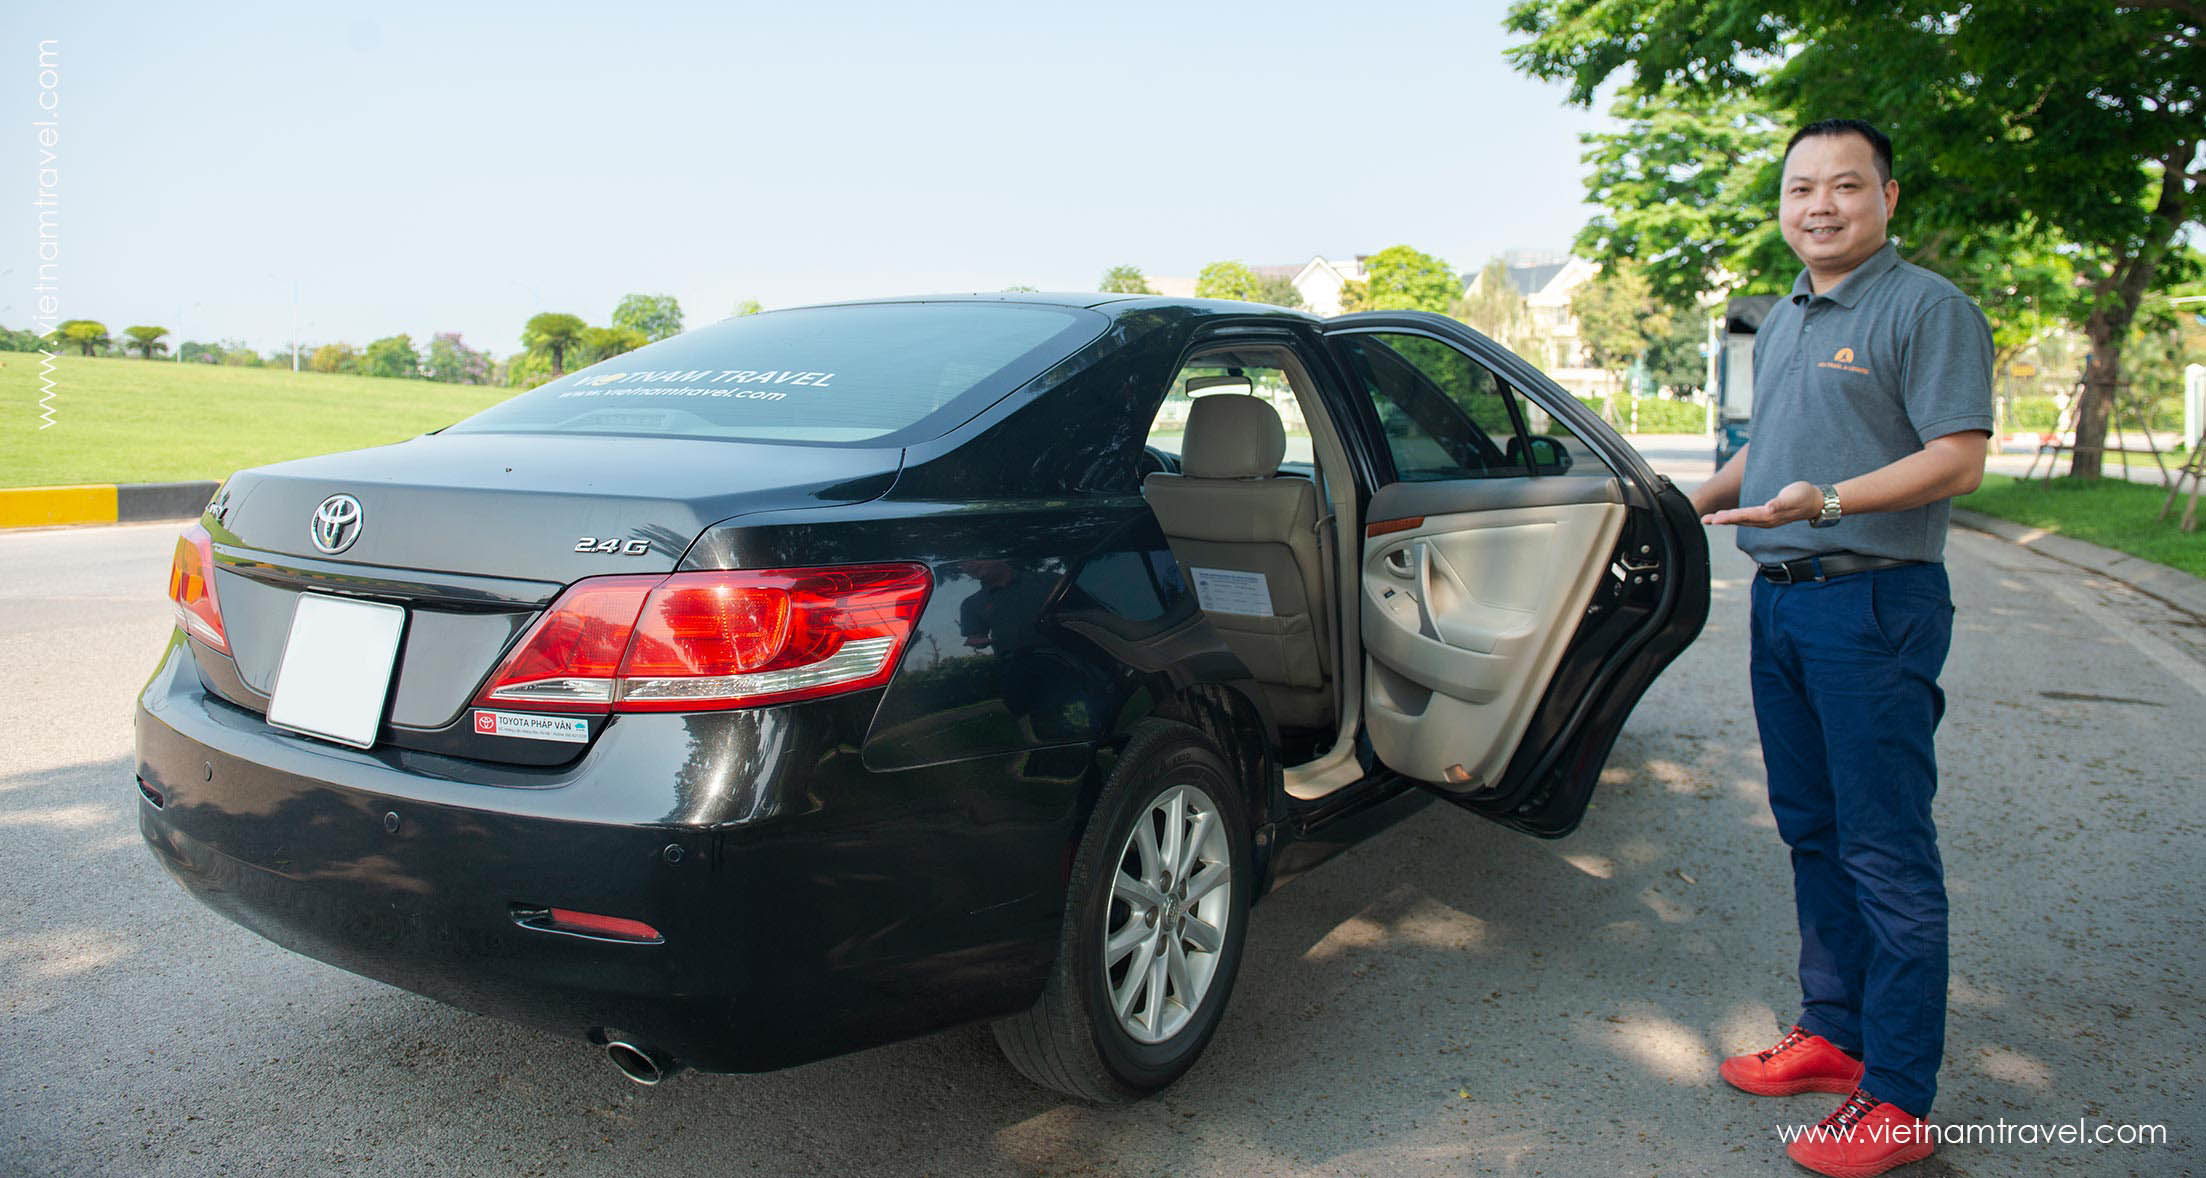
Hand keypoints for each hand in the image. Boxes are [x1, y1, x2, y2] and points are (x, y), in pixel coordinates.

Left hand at [1701, 480, 1822, 528]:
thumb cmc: (1804, 496)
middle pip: (1739, 520)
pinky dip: (1735, 518)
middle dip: (1721, 520)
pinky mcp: (1767, 516)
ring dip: (1725, 520)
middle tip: (1704, 520)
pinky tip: (1727, 518)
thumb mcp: (1793, 498)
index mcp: (1768, 515)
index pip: (1744, 516)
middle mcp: (1765, 520)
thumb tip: (1769, 508)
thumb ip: (1780, 503)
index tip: (1715, 519)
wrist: (1816, 502)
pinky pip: (1747, 518)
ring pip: (1741, 520)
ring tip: (1710, 519)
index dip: (1729, 517)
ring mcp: (1766, 519)